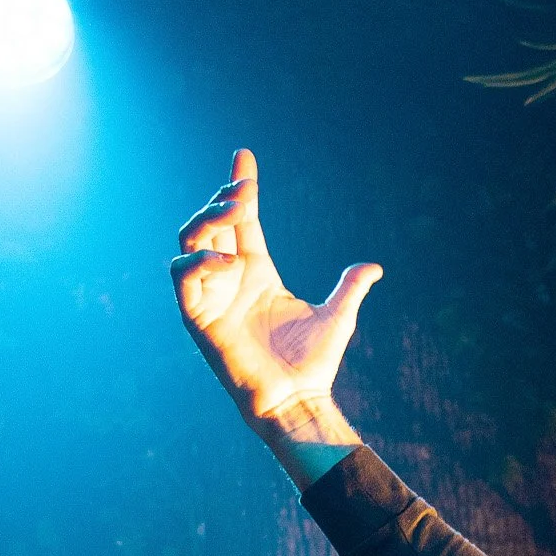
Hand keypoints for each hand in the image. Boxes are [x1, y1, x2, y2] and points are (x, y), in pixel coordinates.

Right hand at [171, 149, 378, 482]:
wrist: (297, 401)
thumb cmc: (313, 364)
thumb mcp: (338, 316)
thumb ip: (350, 288)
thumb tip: (374, 267)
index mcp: (258, 273)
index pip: (243, 221)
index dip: (242, 186)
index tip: (244, 155)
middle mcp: (230, 280)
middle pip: (212, 224)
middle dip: (222, 200)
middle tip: (244, 190)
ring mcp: (212, 297)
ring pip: (189, 243)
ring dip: (206, 222)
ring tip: (234, 213)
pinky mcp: (198, 319)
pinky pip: (182, 280)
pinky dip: (199, 264)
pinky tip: (228, 263)